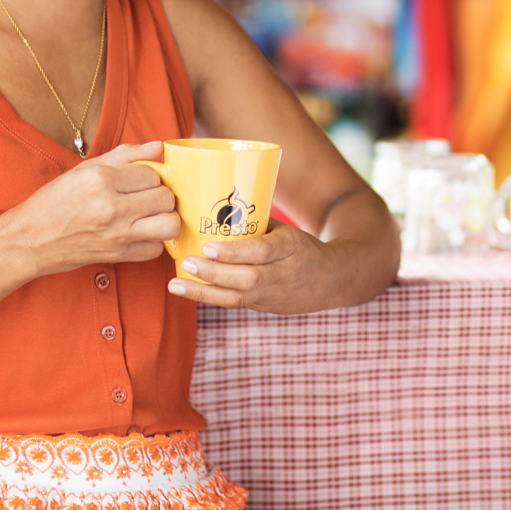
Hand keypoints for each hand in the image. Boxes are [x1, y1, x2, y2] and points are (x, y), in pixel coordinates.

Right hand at [0, 142, 181, 277]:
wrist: (29, 240)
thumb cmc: (54, 202)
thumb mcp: (84, 169)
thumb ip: (125, 155)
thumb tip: (158, 146)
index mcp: (102, 179)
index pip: (152, 174)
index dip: (149, 176)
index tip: (138, 182)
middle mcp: (112, 207)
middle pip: (165, 198)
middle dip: (160, 195)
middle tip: (146, 197)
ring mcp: (117, 234)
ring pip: (169, 225)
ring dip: (164, 218)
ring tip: (150, 215)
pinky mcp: (118, 256)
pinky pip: (156, 250)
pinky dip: (153, 241)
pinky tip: (140, 233)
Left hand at [165, 219, 342, 314]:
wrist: (333, 279)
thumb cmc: (301, 247)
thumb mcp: (286, 229)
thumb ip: (255, 223)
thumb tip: (213, 203)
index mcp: (291, 246)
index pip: (263, 251)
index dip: (235, 253)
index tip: (209, 247)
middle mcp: (283, 273)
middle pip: (248, 278)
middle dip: (214, 274)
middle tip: (187, 263)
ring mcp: (274, 293)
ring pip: (239, 297)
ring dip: (205, 292)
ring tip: (177, 283)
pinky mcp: (265, 306)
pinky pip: (235, 303)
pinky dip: (210, 298)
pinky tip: (187, 291)